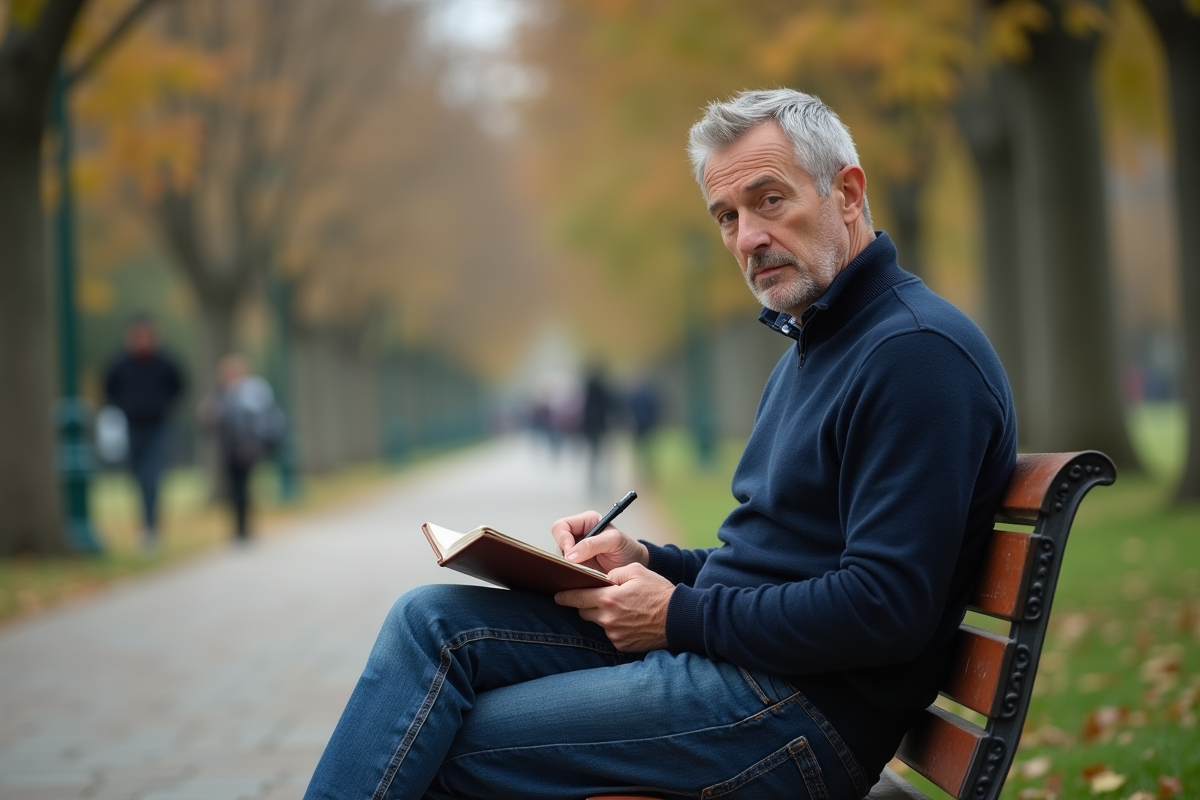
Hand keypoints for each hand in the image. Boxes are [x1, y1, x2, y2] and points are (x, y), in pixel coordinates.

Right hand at [551, 511, 648, 573]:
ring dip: (568, 564)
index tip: (569, 552)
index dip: (562, 538)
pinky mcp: (578, 565)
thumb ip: (593, 544)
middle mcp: (579, 535)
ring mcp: (577, 551)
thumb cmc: (627, 549)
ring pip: (560, 556)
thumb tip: (570, 555)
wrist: (634, 566)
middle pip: (558, 541)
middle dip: (565, 553)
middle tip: (575, 563)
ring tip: (582, 570)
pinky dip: (570, 572)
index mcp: (586, 522)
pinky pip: (566, 568)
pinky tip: (580, 575)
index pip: (562, 526)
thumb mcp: (614, 541)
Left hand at [554, 563, 673, 651]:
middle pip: (584, 611)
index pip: (577, 598)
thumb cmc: (658, 592)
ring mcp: (614, 634)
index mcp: (608, 598)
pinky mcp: (621, 645)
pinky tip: (629, 620)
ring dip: (603, 615)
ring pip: (598, 623)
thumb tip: (600, 579)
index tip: (557, 595)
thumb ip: (612, 573)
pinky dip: (615, 627)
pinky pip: (610, 634)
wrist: (679, 618)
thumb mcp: (636, 571)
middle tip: (598, 597)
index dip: (565, 596)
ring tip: (622, 608)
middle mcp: (608, 619)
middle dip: (587, 604)